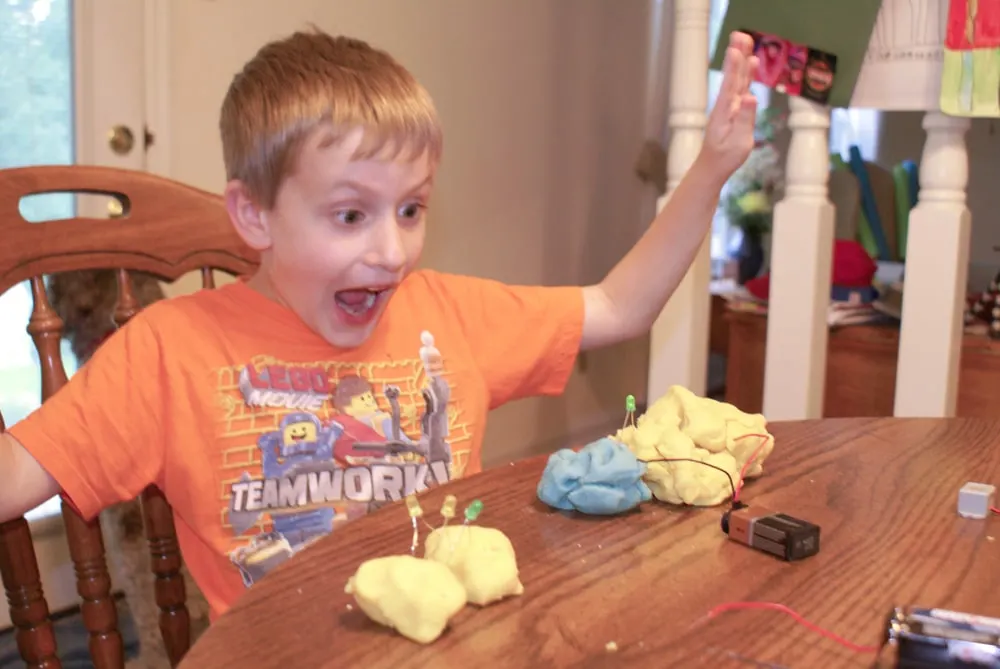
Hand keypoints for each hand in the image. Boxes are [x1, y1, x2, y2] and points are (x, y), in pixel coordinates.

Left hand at [697, 31, 758, 183]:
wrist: (713, 166)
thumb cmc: (726, 157)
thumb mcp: (739, 141)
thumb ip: (745, 118)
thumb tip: (749, 98)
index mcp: (724, 112)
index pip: (730, 86)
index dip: (734, 68)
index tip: (735, 50)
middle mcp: (725, 105)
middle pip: (733, 77)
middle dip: (737, 56)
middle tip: (740, 35)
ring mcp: (729, 106)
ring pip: (737, 79)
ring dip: (741, 60)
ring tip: (745, 42)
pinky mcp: (733, 109)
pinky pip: (741, 87)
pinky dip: (746, 73)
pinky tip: (750, 63)